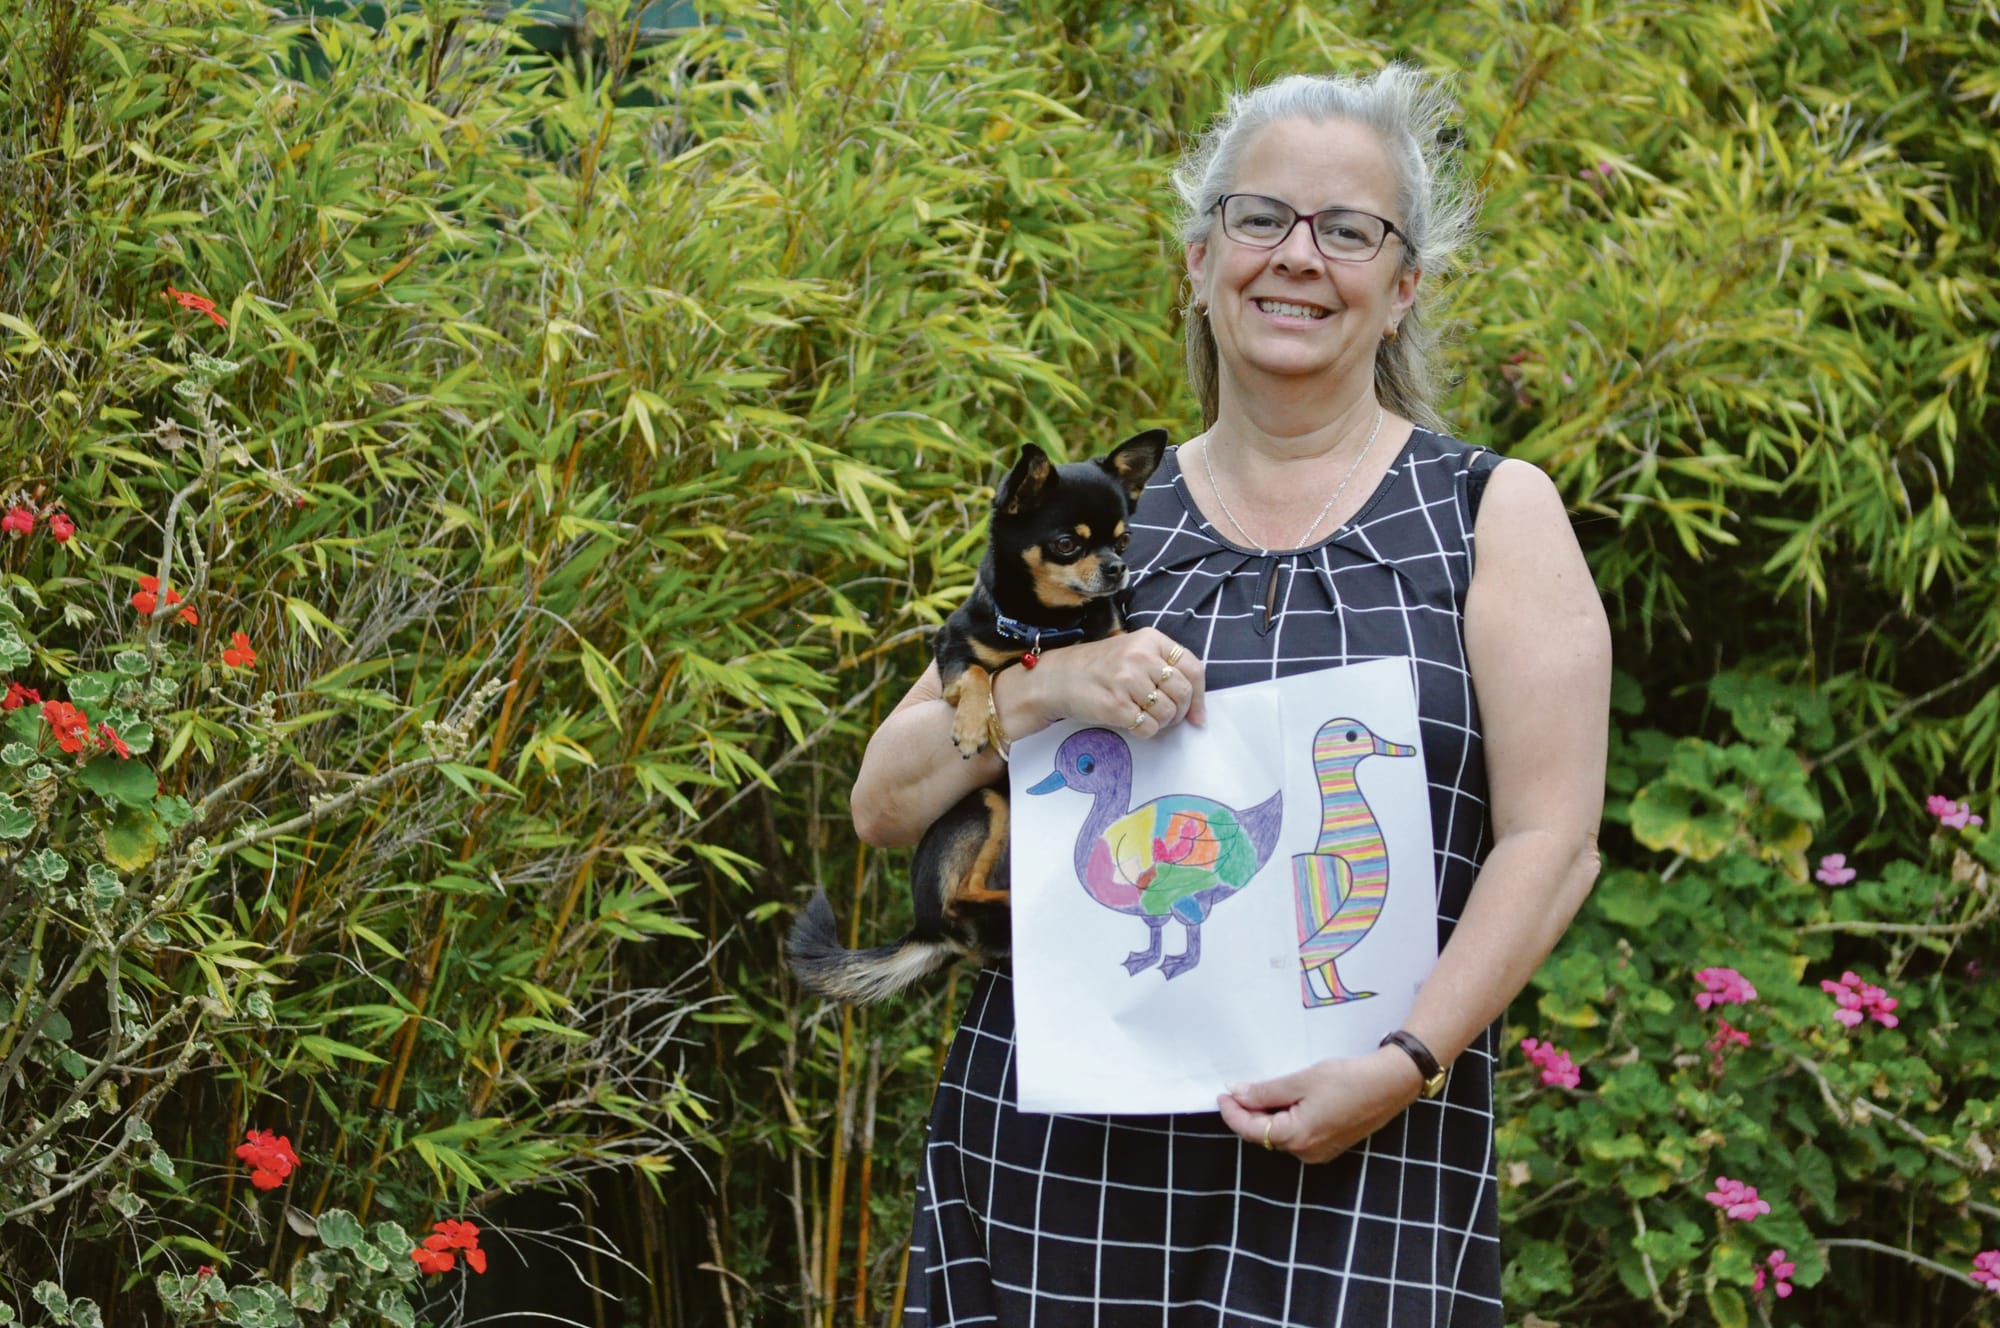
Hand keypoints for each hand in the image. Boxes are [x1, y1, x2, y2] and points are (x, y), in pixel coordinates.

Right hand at [1012, 627, 1205, 737]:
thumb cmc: (1098, 669)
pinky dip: (1144, 731)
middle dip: (1180, 712)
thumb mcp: (1133, 653)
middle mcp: (1140, 656)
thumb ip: (1163, 669)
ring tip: (1143, 716)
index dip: (1199, 695)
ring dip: (1161, 722)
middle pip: (1183, 692)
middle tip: (1166, 717)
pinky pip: (1148, 727)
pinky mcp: (1116, 705)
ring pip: (1168, 712)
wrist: (1056, 679)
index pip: (1192, 667)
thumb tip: (1197, 711)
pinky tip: (1130, 722)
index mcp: (1149, 639)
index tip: (1197, 714)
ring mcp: (1127, 681)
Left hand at [1217, 1048, 1424, 1163]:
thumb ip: (1266, 1091)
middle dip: (1249, 1113)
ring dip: (1268, 1115)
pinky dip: (1287, 1118)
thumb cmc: (1347, 1080)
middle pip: (1265, 1134)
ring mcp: (1320, 1152)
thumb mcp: (1302, 1081)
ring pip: (1282, 1134)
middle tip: (1239, 1088)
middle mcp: (1306, 1152)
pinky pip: (1299, 1134)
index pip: (1251, 1130)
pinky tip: (1287, 1099)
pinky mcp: (1331, 1145)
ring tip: (1262, 1090)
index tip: (1222, 1094)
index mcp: (1296, 1137)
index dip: (1232, 1112)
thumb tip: (1237, 1093)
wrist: (1390, 1084)